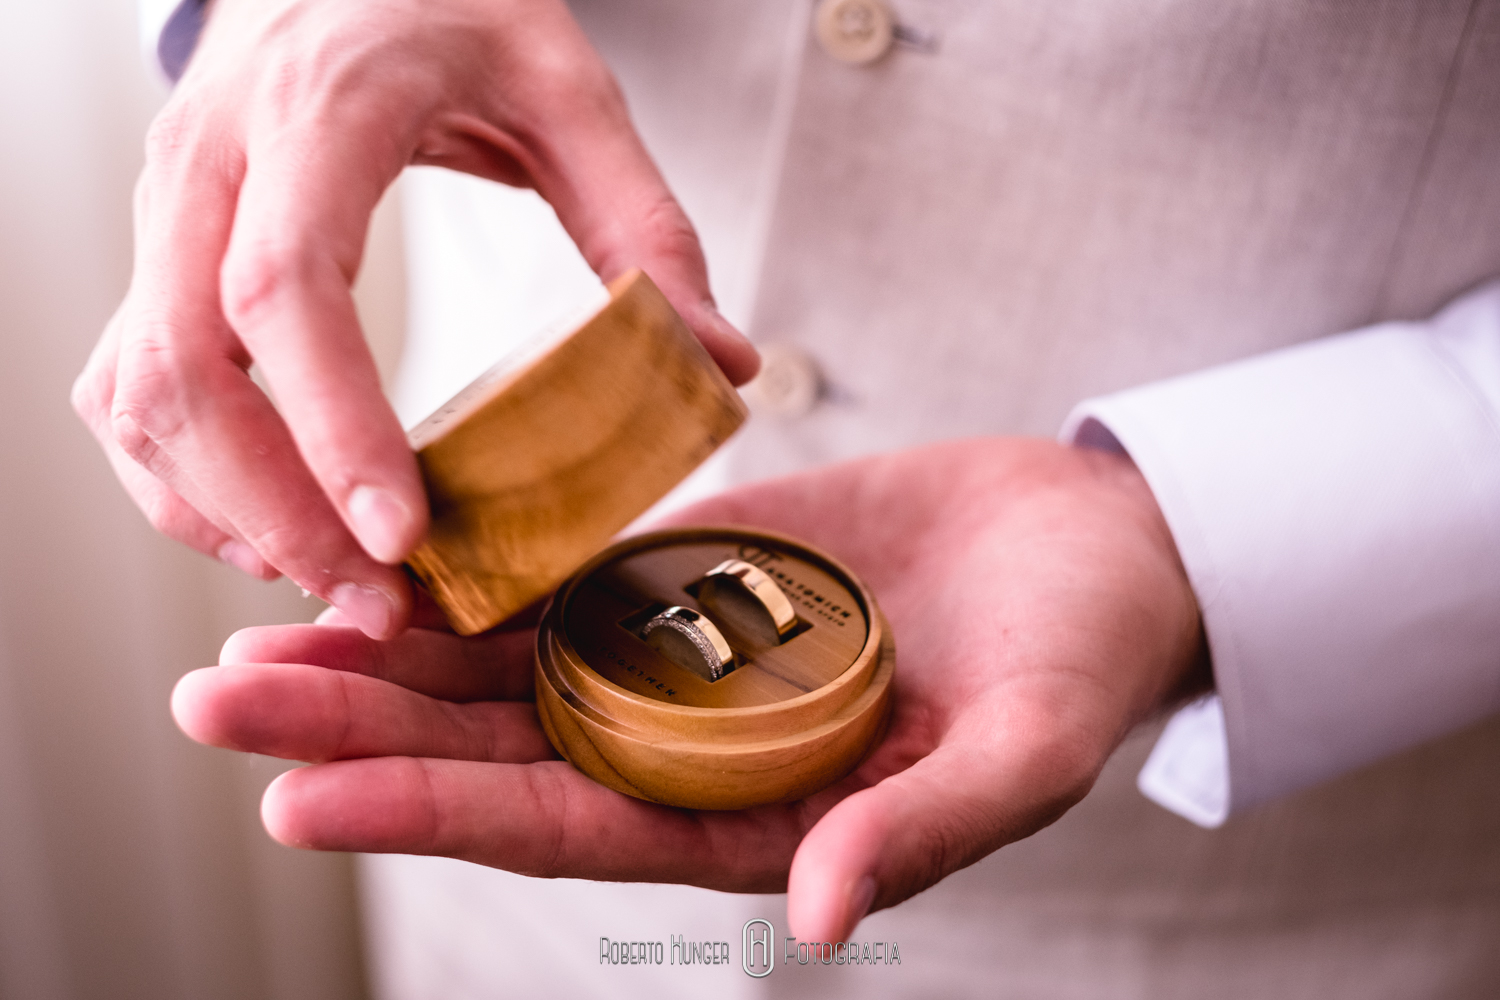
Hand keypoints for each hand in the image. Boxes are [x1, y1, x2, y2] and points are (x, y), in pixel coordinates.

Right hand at [71, 0, 757, 638]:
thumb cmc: (454, 13)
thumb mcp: (572, 91)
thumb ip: (647, 226)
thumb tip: (722, 364)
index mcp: (319, 112)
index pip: (285, 283)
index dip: (332, 422)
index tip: (401, 536)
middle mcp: (211, 162)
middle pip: (184, 365)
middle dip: (274, 508)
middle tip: (378, 603)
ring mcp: (164, 210)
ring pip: (137, 392)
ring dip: (223, 512)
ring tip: (336, 587)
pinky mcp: (157, 254)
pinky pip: (128, 390)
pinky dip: (186, 482)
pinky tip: (271, 533)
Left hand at [172, 439, 1205, 939]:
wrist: (1090, 548)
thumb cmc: (1079, 660)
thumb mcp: (1027, 749)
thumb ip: (926, 829)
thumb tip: (825, 920)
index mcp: (755, 815)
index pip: (567, 828)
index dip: (435, 814)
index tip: (301, 802)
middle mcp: (692, 744)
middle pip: (498, 747)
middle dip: (360, 732)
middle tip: (216, 707)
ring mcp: (683, 652)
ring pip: (505, 663)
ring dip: (384, 652)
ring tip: (254, 640)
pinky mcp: (691, 567)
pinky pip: (561, 570)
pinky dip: (472, 567)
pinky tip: (380, 552)